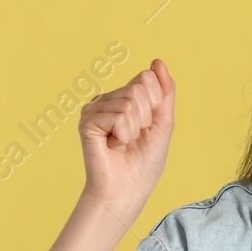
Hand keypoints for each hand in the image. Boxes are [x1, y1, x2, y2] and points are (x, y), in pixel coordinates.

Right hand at [78, 59, 174, 217]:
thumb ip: (164, 91)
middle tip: (134, 137)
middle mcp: (107, 99)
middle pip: (140, 89)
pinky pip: (118, 117)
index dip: (156, 103)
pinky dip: (123, 135)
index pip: (147, 77)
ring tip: (123, 142)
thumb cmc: (145, 160)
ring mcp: (95, 109)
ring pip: (130, 103)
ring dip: (135, 129)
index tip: (147, 125)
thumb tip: (157, 62)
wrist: (129, 189)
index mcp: (124, 96)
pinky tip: (113, 145)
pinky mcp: (87, 122)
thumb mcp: (163, 122)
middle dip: (146, 117)